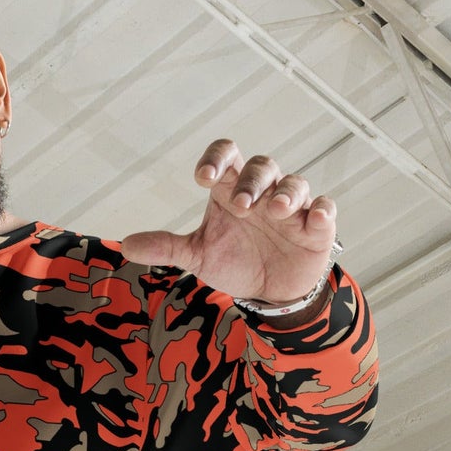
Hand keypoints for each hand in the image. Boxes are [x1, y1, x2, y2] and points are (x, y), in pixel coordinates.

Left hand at [121, 139, 336, 303]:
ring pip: (294, 183)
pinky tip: (314, 219)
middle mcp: (262, 193)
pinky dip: (321, 211)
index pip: (226, 158)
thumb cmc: (234, 261)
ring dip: (285, 192)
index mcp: (231, 191)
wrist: (268, 292)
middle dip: (251, 182)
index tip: (203, 176)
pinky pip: (324, 209)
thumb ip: (166, 247)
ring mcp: (292, 208)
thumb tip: (125, 246)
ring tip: (275, 210)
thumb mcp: (198, 255)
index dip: (216, 158)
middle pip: (261, 167)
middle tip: (241, 206)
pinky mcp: (316, 227)